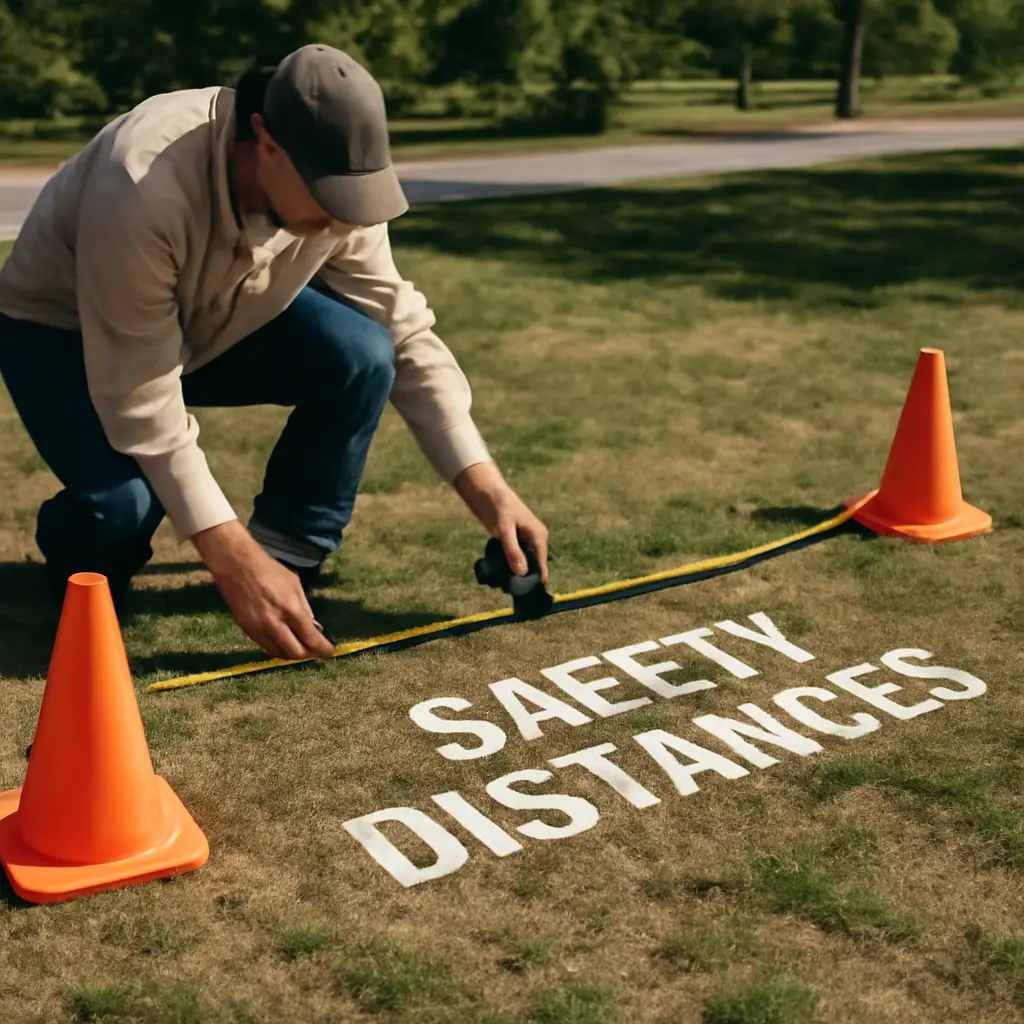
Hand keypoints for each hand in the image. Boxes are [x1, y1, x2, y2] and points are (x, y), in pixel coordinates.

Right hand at [191, 520, 335, 660]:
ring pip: (279, 653)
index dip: (322, 649)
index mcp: (291, 609)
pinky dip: (278, 649)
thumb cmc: (270, 571)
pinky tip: (284, 643)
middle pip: (295, 653)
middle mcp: (275, 624)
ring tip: (301, 647)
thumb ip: (305, 608)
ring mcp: (259, 629)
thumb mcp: (295, 585)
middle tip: (315, 651)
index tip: (329, 652)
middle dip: (309, 655)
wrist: (237, 567)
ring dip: (292, 654)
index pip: (311, 638)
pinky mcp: (247, 631)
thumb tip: (313, 627)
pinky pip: (266, 647)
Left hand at [453, 462, 548, 583]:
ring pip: (520, 566)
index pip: (541, 568)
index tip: (519, 594)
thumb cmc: (498, 505)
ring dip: (509, 574)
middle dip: (519, 580)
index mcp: (539, 537)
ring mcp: (523, 543)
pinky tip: (493, 570)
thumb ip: (512, 550)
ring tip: (495, 580)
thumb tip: (522, 573)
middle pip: (531, 570)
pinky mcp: (512, 543)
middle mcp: (534, 542)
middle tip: (502, 588)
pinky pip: (512, 560)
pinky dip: (504, 566)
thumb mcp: (504, 529)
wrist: (485, 490)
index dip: (532, 582)